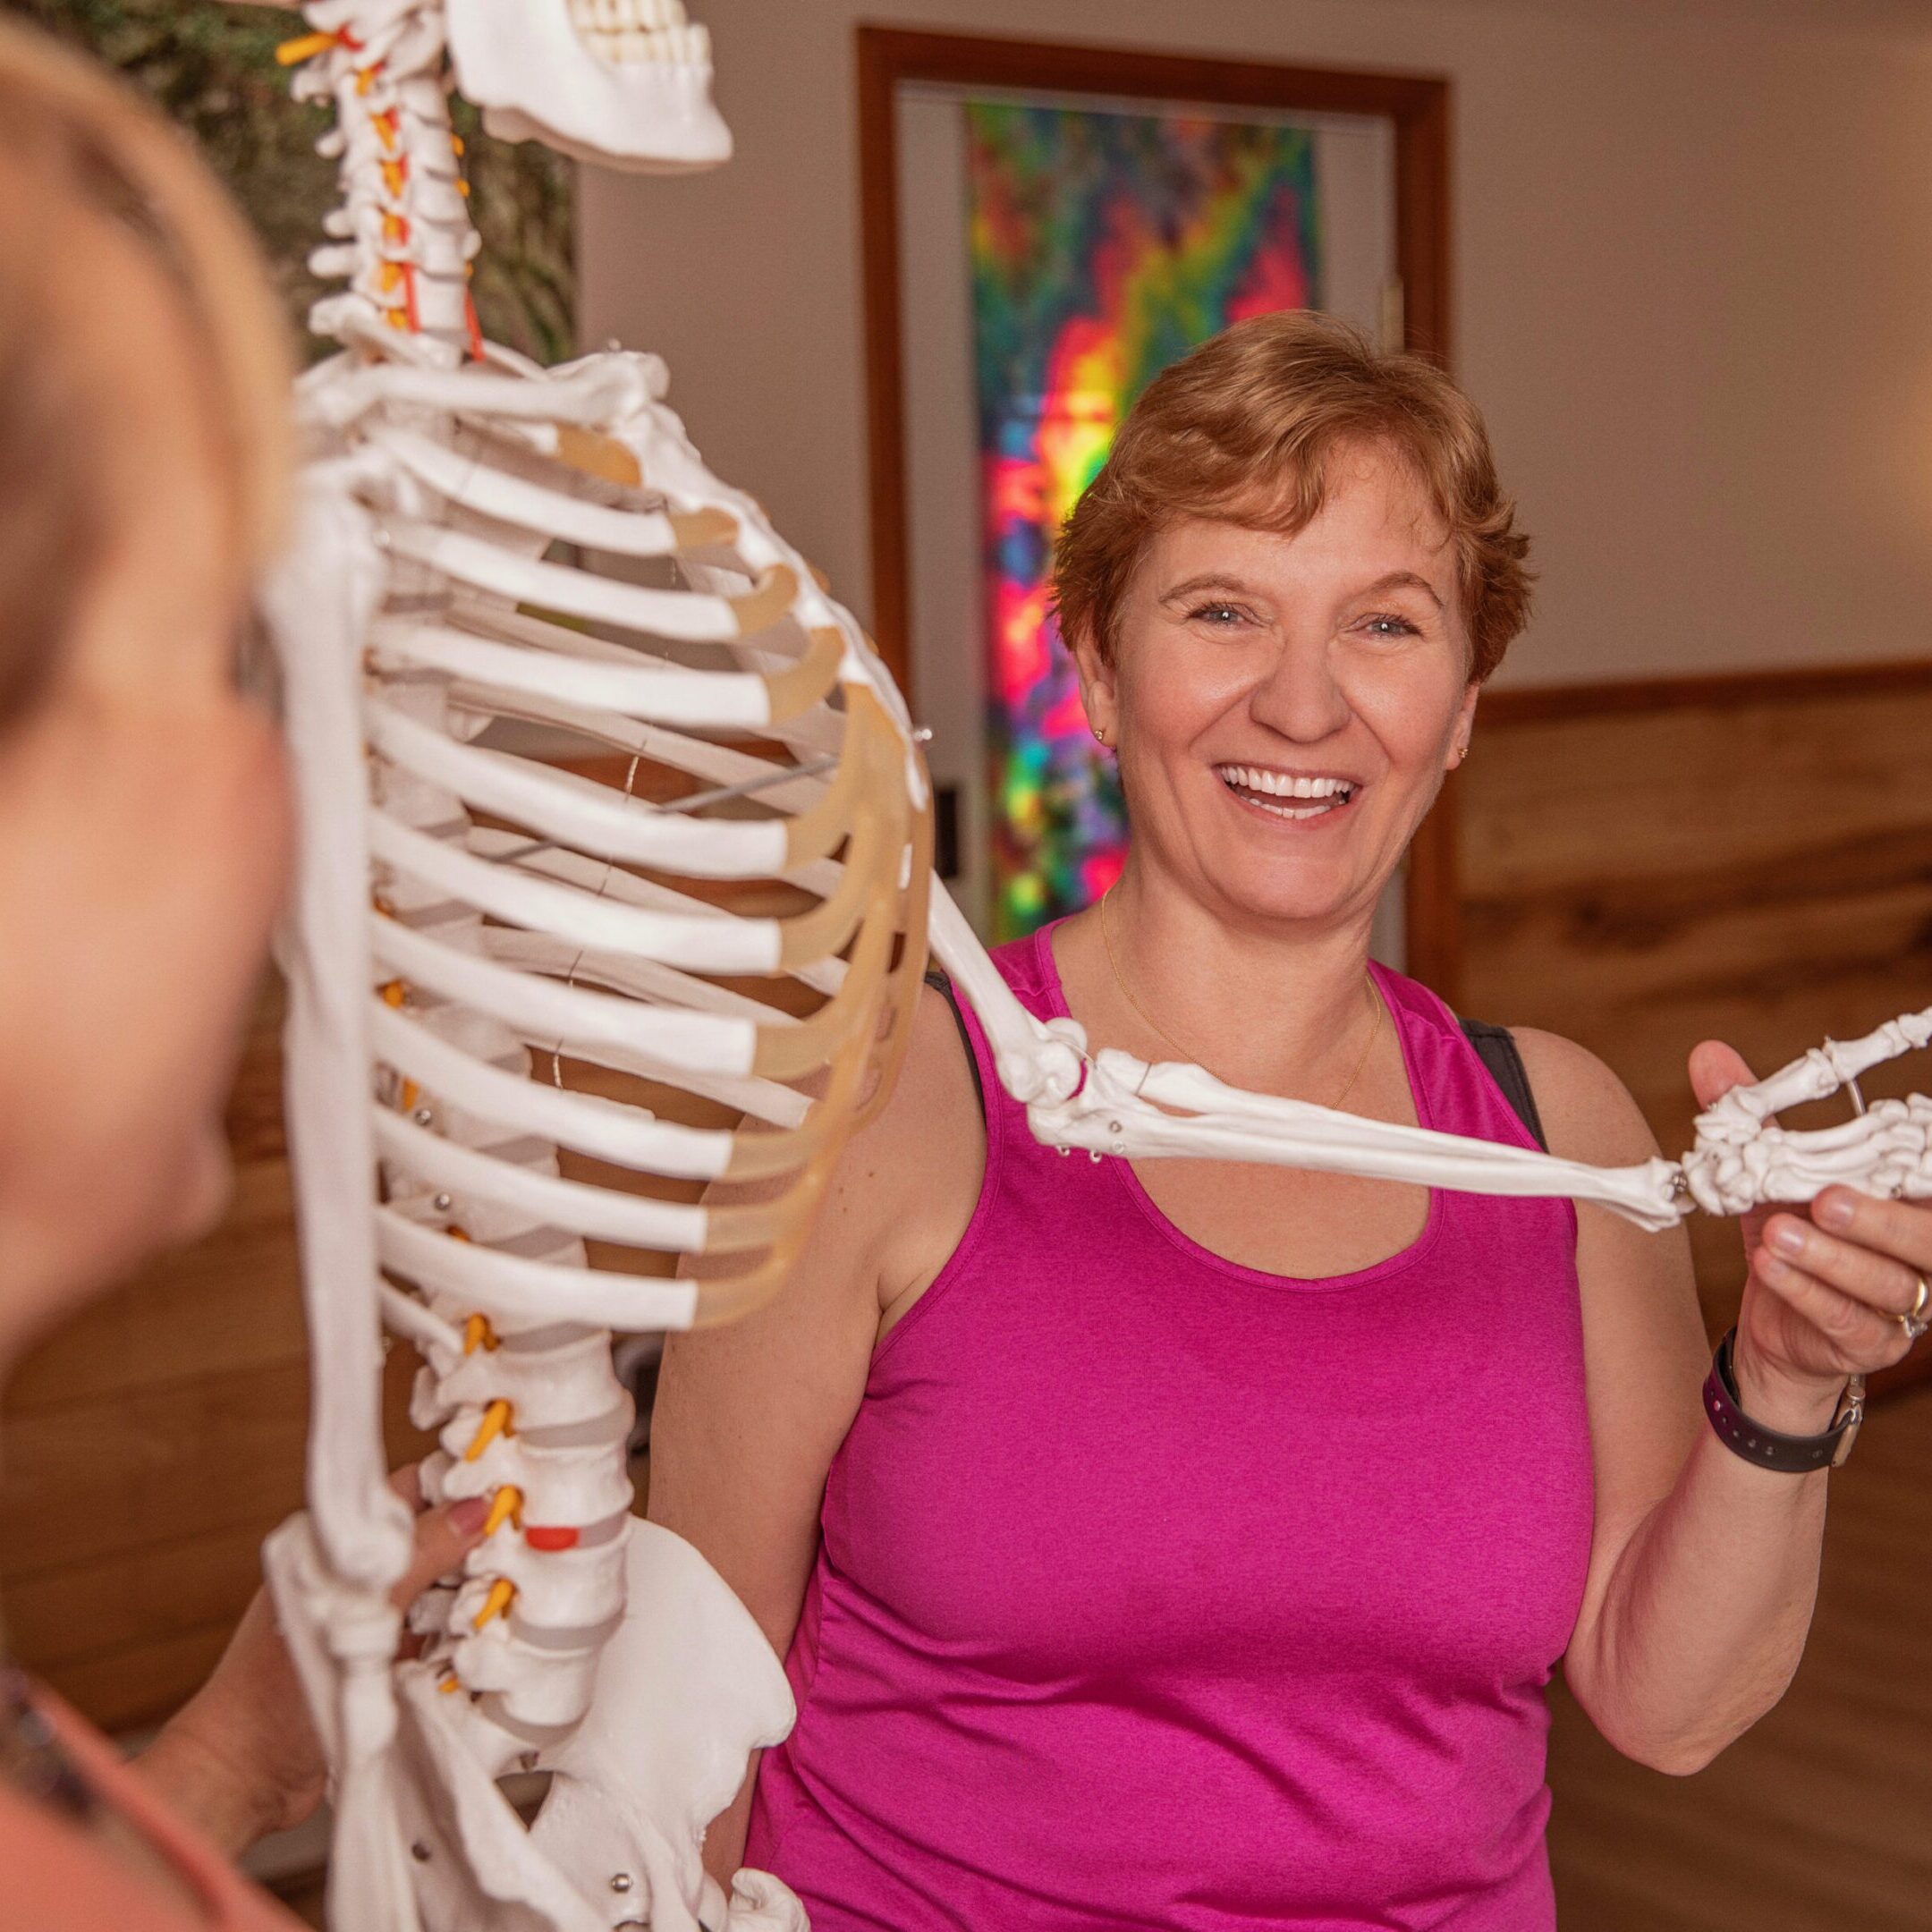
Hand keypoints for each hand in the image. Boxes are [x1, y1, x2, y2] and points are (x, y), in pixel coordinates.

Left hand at [135, 1464, 487, 1855]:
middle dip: (477, 1543)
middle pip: (431, 1541)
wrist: (242, 1781)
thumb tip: (476, 1510)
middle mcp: (351, 1577)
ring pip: (438, 1589)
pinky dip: (463, 1636)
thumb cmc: (270, 1695)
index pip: (405, 1494)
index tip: (508, 1489)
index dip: (456, 1487)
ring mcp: (369, 1621)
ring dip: (473, 1593)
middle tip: (525, 1545)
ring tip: (515, 1591)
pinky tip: (492, 1638)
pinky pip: (435, 1636)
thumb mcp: (352, 1613)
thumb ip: (415, 1557)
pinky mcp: (383, 1664)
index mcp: (329, 1546)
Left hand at [1692, 1041, 1931, 1435]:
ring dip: (1832, 1258)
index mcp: (1912, 1205)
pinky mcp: (1870, 1343)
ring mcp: (1904, 1304)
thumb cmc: (1792, 1235)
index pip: (1925, 1180)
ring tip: (1780, 1233)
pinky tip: (1769, 1267)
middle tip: (1827, 1200)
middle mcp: (1920, 1254)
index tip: (1891, 1144)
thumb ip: (1752, 1122)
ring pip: (1889, 1282)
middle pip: (1928, 1239)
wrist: (1774, 1328)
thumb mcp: (1770, 1175)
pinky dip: (1807, 1291)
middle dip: (1882, 1219)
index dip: (1916, 1168)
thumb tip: (1708, 1055)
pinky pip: (1847, 1320)